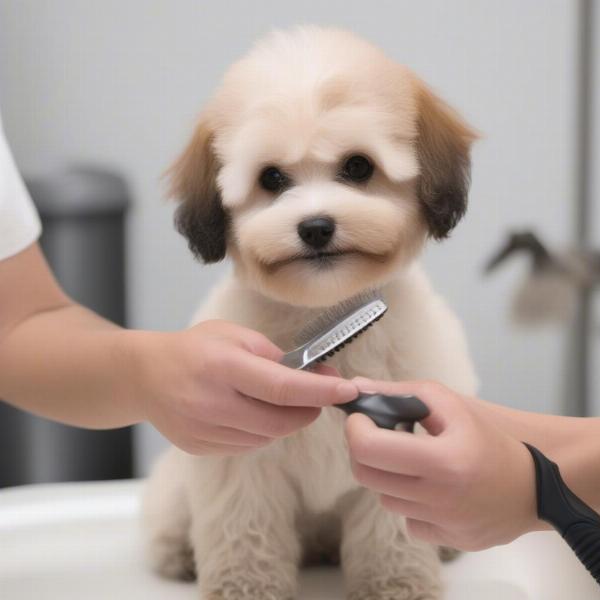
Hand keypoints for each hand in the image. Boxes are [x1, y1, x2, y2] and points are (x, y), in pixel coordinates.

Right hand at [121, 320, 357, 454]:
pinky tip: (250, 412)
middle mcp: (211, 402)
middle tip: (319, 397)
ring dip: (283, 422)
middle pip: (279, 422)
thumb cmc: (193, 348)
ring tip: (276, 399)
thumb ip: (273, 356)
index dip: (320, 391)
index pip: (282, 387)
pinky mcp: (199, 447)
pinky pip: (245, 446)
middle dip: (308, 411)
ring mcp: (203, 430)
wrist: (144, 376)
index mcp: (222, 367)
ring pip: (265, 437)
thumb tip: (314, 375)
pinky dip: (260, 432)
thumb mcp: (233, 336)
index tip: (347, 389)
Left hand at [345, 379, 540, 550]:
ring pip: (384, 498)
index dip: (356, 429)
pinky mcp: (450, 541)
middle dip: (363, 451)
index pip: (369, 448)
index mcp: (444, 458)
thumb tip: (355, 387)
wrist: (534, 483)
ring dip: (387, 477)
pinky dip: (410, 503)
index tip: (362, 419)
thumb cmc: (488, 435)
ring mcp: (446, 524)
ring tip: (410, 461)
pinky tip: (429, 488)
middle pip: (366, 476)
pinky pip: (408, 522)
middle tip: (376, 437)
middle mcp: (442, 497)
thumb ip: (399, 393)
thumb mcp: (448, 403)